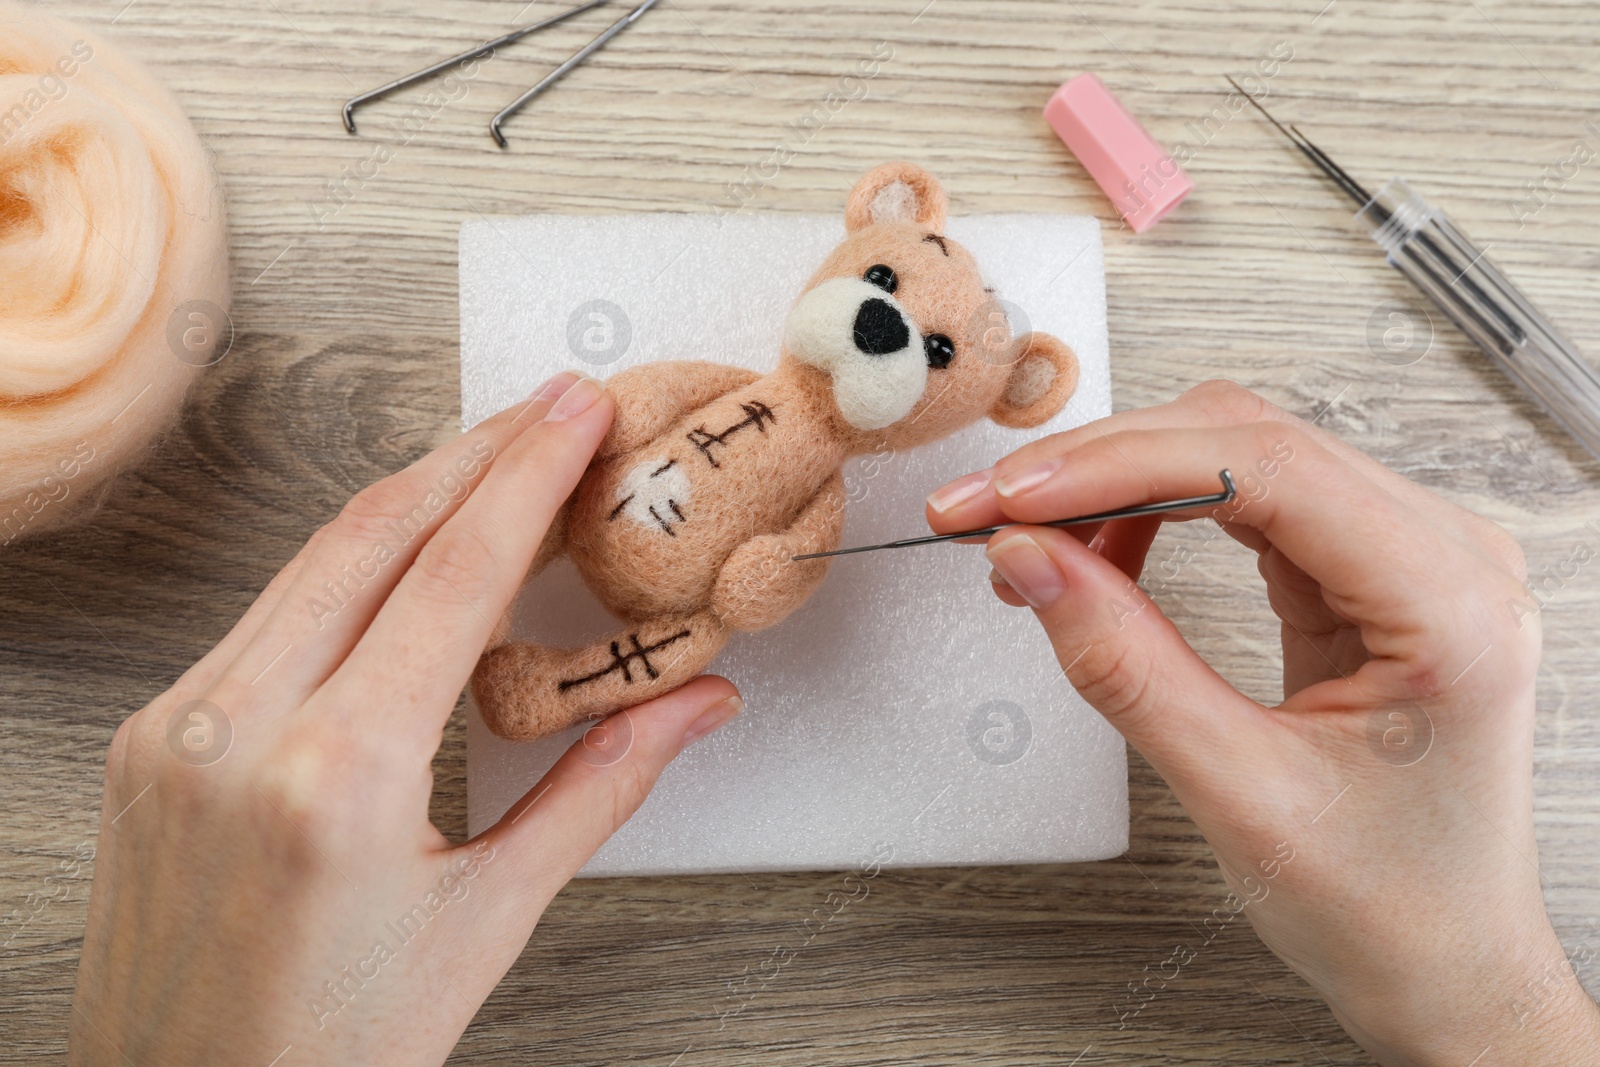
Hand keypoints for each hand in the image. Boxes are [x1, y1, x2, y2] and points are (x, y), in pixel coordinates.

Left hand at [70, 372, 742, 1065]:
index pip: (454, 575)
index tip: (576, 414)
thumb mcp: (487, 921)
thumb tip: (690, 705)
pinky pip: (267, 609)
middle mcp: (237, 730)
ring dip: (412, 495)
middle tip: (551, 409)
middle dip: (475, 452)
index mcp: (335, 778)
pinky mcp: (157, 734)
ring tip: (493, 461)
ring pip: (312, 558)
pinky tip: (401, 552)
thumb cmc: (328, 1050)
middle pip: (376, 534)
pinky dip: (348, 561)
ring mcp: (180, 725)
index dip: (528, 476)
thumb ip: (599, 790)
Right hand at [925, 380, 1599, 1065]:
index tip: (1015, 498)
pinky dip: (1154, 514)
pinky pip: (1245, 501)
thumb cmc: (1387, 903)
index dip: (1120, 464)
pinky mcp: (1362, 572)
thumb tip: (1031, 562)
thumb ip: (1124, 666)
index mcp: (1447, 603)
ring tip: (1031, 542)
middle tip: (986, 510)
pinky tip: (1098, 551)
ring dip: (1119, 482)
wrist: (1443, 964)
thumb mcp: (1237, 792)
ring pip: (1237, 455)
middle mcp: (1441, 556)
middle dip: (1100, 466)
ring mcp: (1404, 556)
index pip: (1264, 467)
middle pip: (1244, 440)